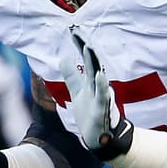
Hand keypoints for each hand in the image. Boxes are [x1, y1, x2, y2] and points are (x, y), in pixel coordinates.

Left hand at [58, 28, 133, 159]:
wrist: (100, 138)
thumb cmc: (90, 114)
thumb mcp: (77, 91)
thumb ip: (72, 75)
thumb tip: (64, 57)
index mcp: (91, 80)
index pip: (86, 58)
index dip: (80, 44)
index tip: (73, 29)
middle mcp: (97, 85)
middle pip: (92, 62)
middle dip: (86, 46)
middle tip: (78, 30)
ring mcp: (100, 96)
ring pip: (98, 76)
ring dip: (94, 61)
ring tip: (88, 46)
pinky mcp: (102, 110)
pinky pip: (103, 96)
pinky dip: (102, 86)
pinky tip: (100, 75)